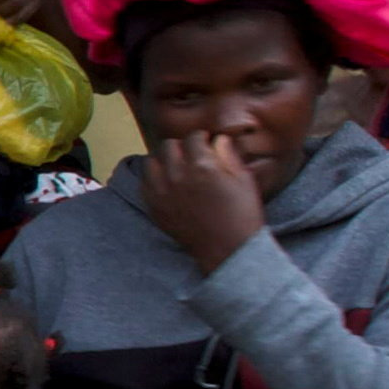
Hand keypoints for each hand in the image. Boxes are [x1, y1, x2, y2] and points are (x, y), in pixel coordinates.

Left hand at [143, 118, 269, 270]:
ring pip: (152, 162)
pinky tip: (167, 182)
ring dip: (164, 160)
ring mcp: (162, 192)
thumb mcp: (244, 180)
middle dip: (182, 146)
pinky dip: (154, 178)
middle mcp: (177, 176)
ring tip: (177, 167)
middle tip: (193, 155)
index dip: (202, 138)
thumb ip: (228, 154)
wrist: (228, 250)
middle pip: (169, 146)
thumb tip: (218, 139)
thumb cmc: (242, 214)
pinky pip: (145, 182)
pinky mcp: (154, 207)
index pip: (193, 138)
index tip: (207, 143)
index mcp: (202, 166)